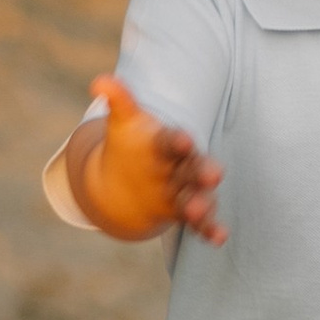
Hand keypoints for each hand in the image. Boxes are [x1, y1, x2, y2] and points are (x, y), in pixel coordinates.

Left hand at [74, 73, 226, 242]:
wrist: (132, 178)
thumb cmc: (133, 145)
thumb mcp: (124, 124)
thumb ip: (119, 102)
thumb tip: (99, 80)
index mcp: (168, 142)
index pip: (173, 141)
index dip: (178, 140)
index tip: (182, 139)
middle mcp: (183, 166)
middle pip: (195, 167)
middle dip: (204, 171)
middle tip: (213, 175)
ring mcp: (186, 190)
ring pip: (199, 196)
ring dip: (203, 204)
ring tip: (199, 210)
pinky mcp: (185, 213)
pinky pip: (201, 222)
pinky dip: (210, 229)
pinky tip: (220, 238)